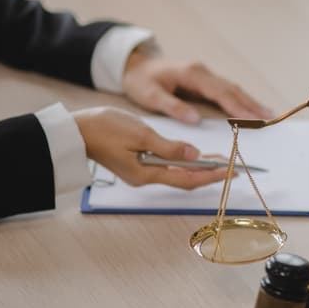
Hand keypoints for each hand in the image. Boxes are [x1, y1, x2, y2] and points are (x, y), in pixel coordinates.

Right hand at [73, 107, 230, 188]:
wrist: (75, 131)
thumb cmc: (104, 129)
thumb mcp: (141, 134)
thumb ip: (169, 147)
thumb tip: (194, 154)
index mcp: (146, 173)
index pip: (187, 178)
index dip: (212, 175)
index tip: (231, 170)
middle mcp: (145, 177)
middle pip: (185, 178)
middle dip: (210, 173)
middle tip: (233, 167)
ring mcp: (140, 172)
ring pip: (177, 173)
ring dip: (198, 167)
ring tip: (220, 162)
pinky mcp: (136, 164)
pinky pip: (166, 166)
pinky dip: (183, 162)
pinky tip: (194, 156)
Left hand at [122, 50, 271, 123]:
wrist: (136, 65)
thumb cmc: (141, 81)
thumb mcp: (149, 96)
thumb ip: (172, 106)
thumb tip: (195, 119)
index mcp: (191, 74)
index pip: (220, 93)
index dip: (237, 107)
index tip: (252, 119)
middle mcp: (202, 72)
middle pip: (232, 89)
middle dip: (251, 104)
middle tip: (270, 118)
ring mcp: (205, 75)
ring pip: (232, 89)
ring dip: (250, 102)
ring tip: (268, 115)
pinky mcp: (204, 81)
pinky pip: (226, 90)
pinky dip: (241, 99)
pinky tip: (251, 108)